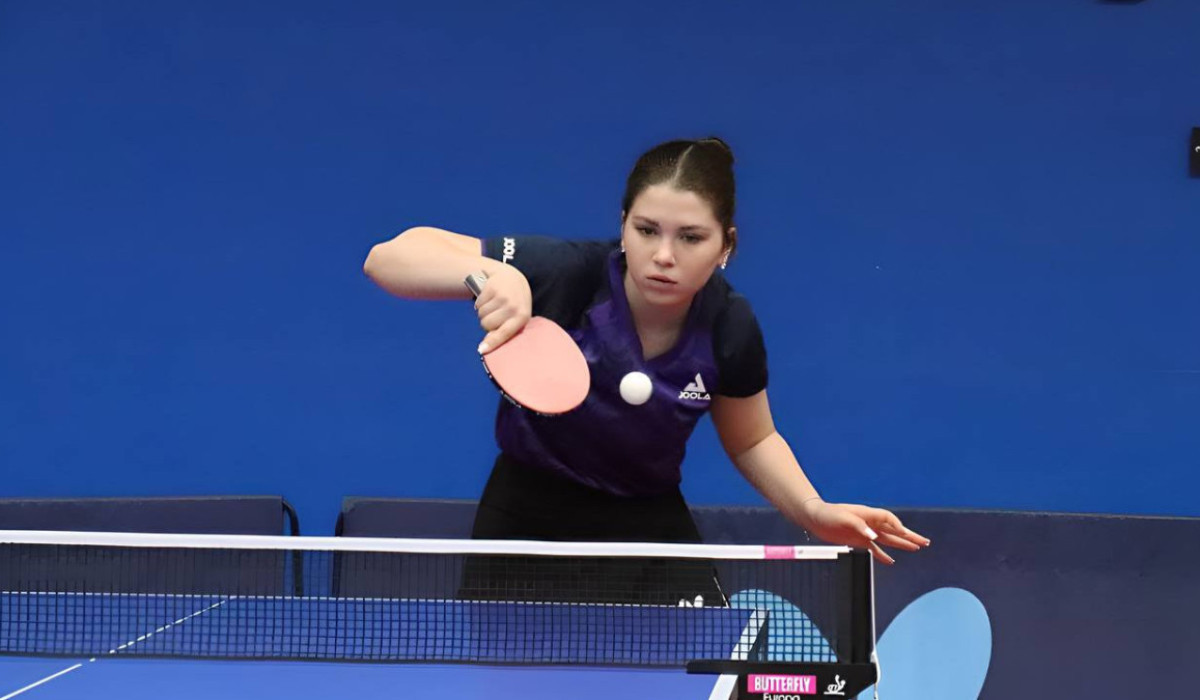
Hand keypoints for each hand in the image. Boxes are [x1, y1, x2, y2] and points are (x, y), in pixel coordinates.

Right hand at [473, 265, 532, 353]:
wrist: (512, 278)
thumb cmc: (514, 303)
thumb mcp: (515, 317)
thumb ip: (503, 331)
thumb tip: (484, 347)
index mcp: (522, 317)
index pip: (504, 333)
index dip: (492, 343)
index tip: (482, 350)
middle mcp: (513, 307)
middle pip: (487, 324)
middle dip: (487, 322)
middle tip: (495, 314)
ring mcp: (502, 296)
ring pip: (481, 314)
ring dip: (483, 312)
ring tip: (493, 305)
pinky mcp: (492, 287)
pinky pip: (478, 303)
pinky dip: (480, 303)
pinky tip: (489, 298)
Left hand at [800, 499, 929, 564]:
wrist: (815, 518)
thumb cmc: (829, 514)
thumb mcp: (843, 518)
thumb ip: (859, 526)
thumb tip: (874, 537)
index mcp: (868, 514)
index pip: (889, 519)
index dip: (898, 526)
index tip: (906, 533)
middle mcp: (870, 523)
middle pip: (894, 530)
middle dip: (909, 536)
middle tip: (925, 542)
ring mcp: (865, 532)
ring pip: (888, 539)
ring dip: (901, 544)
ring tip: (916, 548)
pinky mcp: (858, 541)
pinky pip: (875, 549)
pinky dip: (883, 555)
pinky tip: (892, 561)